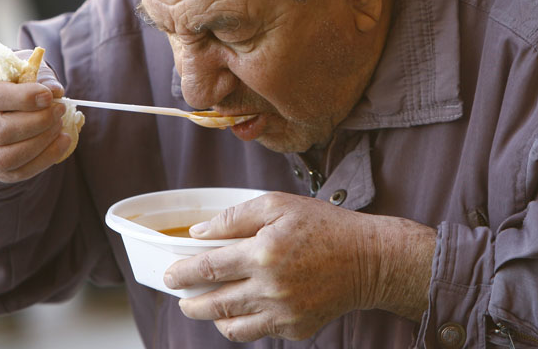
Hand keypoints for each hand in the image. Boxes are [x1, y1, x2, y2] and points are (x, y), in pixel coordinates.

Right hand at [0, 56, 70, 182]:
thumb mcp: (18, 68)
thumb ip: (37, 75)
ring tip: (59, 125)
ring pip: (3, 157)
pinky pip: (15, 173)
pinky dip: (44, 159)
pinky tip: (62, 142)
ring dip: (41, 142)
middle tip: (59, 110)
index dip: (21, 98)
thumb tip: (56, 91)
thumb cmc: (7, 81)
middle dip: (37, 121)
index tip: (49, 96)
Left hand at [165, 191, 435, 341]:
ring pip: (231, 326)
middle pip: (213, 303)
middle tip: (181, 296)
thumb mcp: (278, 205)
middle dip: (190, 302)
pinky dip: (241, 324)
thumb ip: (234, 218)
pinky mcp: (296, 329)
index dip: (182, 272)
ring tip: (206, 306)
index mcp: (264, 253)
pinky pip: (257, 332)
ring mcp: (284, 313)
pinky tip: (238, 310)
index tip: (170, 275)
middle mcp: (271, 288)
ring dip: (211, 317)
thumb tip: (198, 234)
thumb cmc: (324, 226)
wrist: (367, 259)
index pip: (207, 267)